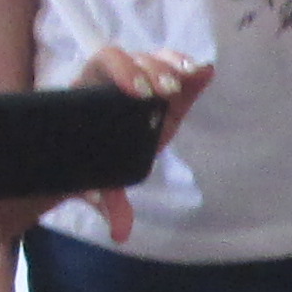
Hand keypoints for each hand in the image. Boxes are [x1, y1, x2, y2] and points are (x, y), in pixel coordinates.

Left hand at [62, 46, 211, 236]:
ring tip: (191, 75)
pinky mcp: (164, 94)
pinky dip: (191, 73)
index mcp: (93, 92)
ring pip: (156, 62)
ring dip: (174, 66)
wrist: (88, 160)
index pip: (106, 64)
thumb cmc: (88, 165)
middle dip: (154, 70)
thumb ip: (109, 203)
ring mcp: (142, 85)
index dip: (123, 70)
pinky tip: (204, 73)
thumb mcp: (98, 184)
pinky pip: (177, 76)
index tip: (138, 93)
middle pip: (135, 59)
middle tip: (168, 91)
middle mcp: (117, 82)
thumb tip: (121, 232)